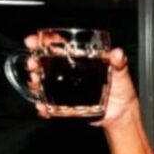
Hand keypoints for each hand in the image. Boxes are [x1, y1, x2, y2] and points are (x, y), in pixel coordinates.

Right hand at [23, 35, 139, 126]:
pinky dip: (44, 107)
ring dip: (35, 82)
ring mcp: (66, 89)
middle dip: (35, 61)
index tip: (33, 41)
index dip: (45, 42)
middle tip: (32, 63)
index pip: (59, 46)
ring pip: (44, 83)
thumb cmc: (121, 88)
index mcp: (80, 60)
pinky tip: (42, 107)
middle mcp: (70, 73)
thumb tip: (117, 53)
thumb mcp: (121, 72)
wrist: (122, 112)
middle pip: (46, 63)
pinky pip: (52, 105)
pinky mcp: (67, 104)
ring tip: (34, 82)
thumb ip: (119, 62)